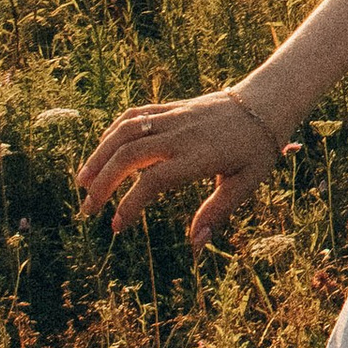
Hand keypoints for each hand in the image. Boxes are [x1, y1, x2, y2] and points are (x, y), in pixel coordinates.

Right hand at [77, 90, 287, 247]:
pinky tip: (102, 152)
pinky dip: (112, 131)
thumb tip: (194, 244)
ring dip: (99, 155)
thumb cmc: (257, 149)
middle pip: (129, 154)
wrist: (266, 103)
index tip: (117, 226)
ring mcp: (174, 117)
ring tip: (82, 181)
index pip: (152, 180)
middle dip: (102, 183)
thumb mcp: (246, 183)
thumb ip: (218, 212)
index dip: (130, 204)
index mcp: (198, 157)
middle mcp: (181, 135)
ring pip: (125, 131)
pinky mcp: (172, 106)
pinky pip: (135, 115)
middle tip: (88, 210)